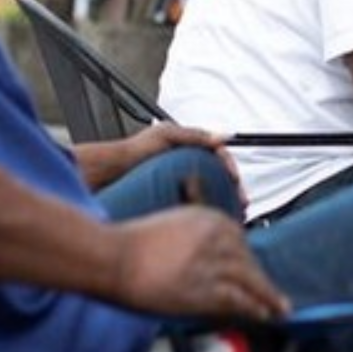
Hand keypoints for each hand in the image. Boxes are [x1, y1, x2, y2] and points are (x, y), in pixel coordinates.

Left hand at [76, 123, 245, 205]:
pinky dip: (208, 209)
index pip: (219, 156)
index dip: (230, 167)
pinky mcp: (173, 196)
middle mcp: (186, 163)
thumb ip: (195, 135)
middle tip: (241, 202)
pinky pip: (197, 202)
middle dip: (233, 189)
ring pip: (212, 190)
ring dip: (224, 200)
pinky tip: (212, 216)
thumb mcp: (166, 135)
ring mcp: (180, 180)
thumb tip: (222, 138)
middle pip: (219, 176)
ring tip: (232, 212)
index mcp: (188, 146)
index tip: (235, 180)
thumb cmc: (133, 152)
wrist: (111, 173)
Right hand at [110, 207, 288, 321]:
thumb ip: (192, 237)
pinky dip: (255, 308)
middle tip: (273, 293)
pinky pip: (240, 299)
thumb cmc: (129, 245)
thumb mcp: (170, 226)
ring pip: (251, 280)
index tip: (255, 271)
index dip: (248, 261)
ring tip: (279, 309)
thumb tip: (204, 257)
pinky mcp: (207, 287)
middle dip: (260, 279)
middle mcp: (217, 237)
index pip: (239, 241)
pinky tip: (264, 315)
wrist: (111, 256)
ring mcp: (214, 263)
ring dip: (268, 297)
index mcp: (208, 217)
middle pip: (248, 260)